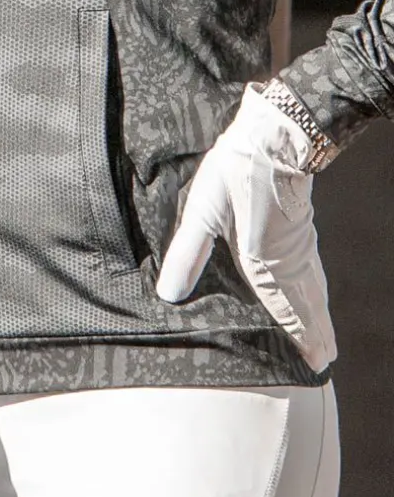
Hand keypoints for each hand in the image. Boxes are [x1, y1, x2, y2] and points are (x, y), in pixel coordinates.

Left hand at [156, 85, 335, 372]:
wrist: (275, 134)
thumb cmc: (236, 170)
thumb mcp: (203, 210)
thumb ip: (188, 253)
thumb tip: (169, 293)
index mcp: (262, 259)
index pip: (280, 308)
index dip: (294, 336)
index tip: (311, 362)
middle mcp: (287, 257)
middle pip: (304, 304)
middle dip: (313, 333)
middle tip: (324, 361)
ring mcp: (299, 243)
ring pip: (312, 287)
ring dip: (318, 315)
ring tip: (325, 338)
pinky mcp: (301, 228)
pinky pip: (313, 268)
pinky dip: (317, 288)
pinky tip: (317, 292)